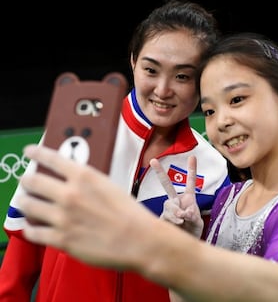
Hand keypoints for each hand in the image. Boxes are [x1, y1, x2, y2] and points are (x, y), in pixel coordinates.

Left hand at [18, 144, 155, 268]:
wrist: (138, 239)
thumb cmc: (130, 213)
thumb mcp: (109, 186)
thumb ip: (87, 182)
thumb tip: (71, 181)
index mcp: (84, 177)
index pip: (51, 158)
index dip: (36, 153)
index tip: (29, 152)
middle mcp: (69, 194)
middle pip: (32, 181)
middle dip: (26, 181)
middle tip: (26, 182)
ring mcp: (63, 217)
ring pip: (27, 205)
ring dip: (24, 203)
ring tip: (26, 204)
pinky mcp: (61, 239)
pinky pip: (33, 233)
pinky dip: (30, 229)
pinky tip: (33, 227)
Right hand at [150, 156, 203, 237]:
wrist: (184, 243)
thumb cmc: (193, 231)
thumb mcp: (198, 223)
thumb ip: (194, 216)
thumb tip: (185, 212)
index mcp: (188, 198)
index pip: (190, 182)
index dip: (191, 169)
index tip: (193, 156)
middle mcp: (176, 201)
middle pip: (166, 185)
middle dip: (159, 172)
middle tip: (153, 160)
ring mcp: (168, 209)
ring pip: (169, 204)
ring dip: (176, 211)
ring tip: (182, 220)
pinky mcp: (162, 218)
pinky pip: (166, 216)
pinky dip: (174, 220)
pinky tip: (179, 225)